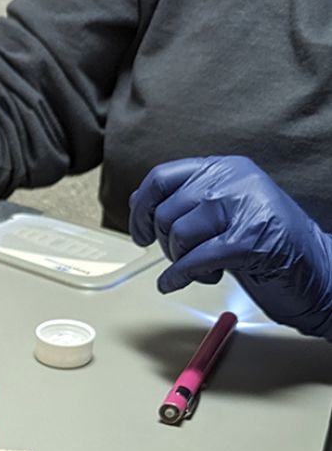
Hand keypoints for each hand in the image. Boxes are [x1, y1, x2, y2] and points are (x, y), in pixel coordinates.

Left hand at [129, 156, 331, 338]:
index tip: (140, 234)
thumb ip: (187, 200)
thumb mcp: (224, 211)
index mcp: (226, 167)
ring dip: (181, 262)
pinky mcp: (252, 240)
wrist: (320, 270)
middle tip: (184, 258)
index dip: (140, 209)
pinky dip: (178, 277)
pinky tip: (176, 284)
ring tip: (204, 269)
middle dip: (166, 244)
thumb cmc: (267, 244)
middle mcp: (235, 180)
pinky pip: (195, 259)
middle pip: (166, 212)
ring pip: (180, 235)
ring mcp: (246, 208)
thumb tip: (136, 201)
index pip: (161, 178)